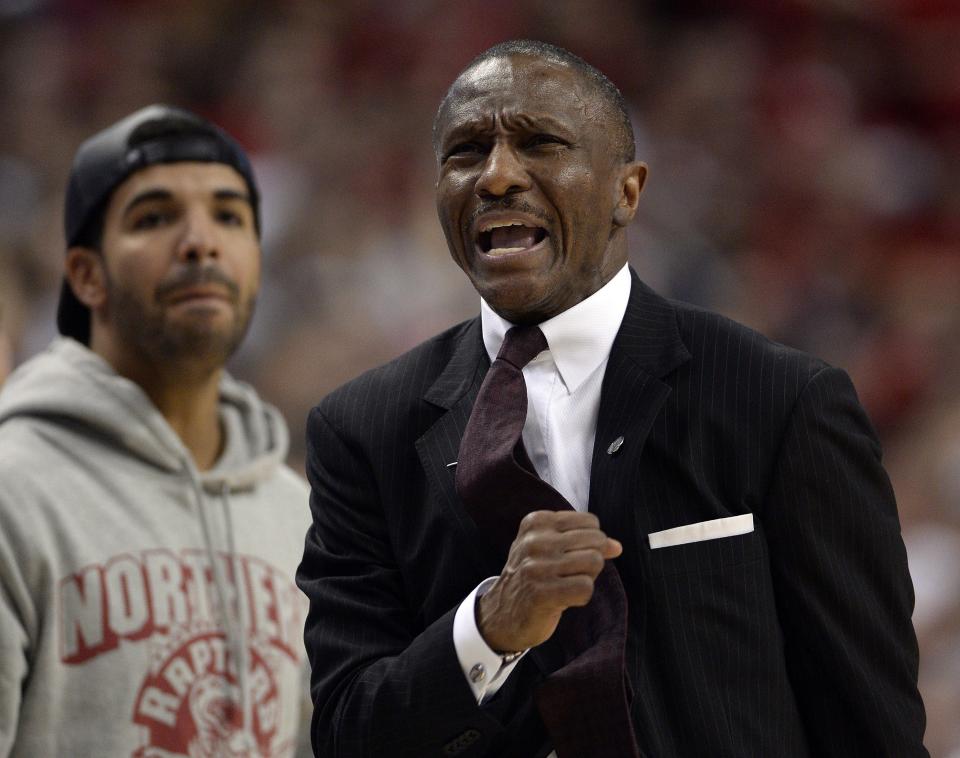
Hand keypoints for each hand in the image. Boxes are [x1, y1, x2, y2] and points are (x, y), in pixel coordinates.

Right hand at [476, 510, 622, 652]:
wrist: (502, 615)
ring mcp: (537, 567)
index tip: (570, 556)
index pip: (590, 523)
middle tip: (571, 574)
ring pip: (594, 562)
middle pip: (596, 541)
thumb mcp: (551, 550)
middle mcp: (534, 540)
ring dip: (587, 578)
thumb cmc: (533, 577)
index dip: (591, 543)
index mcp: (536, 522)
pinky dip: (582, 597)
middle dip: (592, 560)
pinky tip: (564, 600)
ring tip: (567, 585)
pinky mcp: (542, 593)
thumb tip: (617, 546)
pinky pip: (586, 588)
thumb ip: (585, 542)